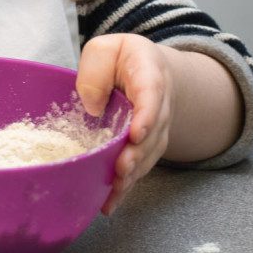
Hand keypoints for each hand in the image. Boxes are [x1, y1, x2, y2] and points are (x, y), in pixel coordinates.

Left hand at [76, 33, 173, 215]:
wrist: (148, 69)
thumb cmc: (120, 59)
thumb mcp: (104, 50)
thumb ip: (95, 70)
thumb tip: (92, 107)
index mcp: (149, 72)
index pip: (152, 93)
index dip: (147, 114)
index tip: (136, 134)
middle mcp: (160, 103)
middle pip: (154, 130)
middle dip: (138, 152)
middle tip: (122, 169)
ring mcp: (157, 127)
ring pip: (150, 153)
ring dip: (133, 173)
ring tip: (114, 190)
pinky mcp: (148, 146)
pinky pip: (141, 166)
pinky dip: (126, 185)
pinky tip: (110, 202)